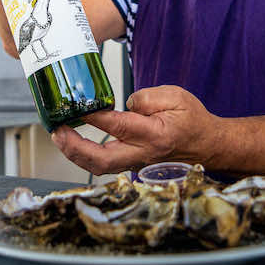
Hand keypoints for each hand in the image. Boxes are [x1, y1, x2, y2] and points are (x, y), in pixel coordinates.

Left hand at [49, 86, 220, 174]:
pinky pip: (105, 164)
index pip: (118, 126)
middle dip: (75, 148)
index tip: (77, 108)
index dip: (94, 118)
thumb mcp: (176, 96)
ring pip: (101, 167)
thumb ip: (147, 98)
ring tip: (59, 136)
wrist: (207, 144)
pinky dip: (85, 156)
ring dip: (76, 154)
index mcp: (155, 135)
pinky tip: (73, 143)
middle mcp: (143, 154)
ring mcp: (136, 163)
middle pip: (102, 160)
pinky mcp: (132, 165)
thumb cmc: (192, 120)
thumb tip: (124, 104)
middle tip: (58, 132)